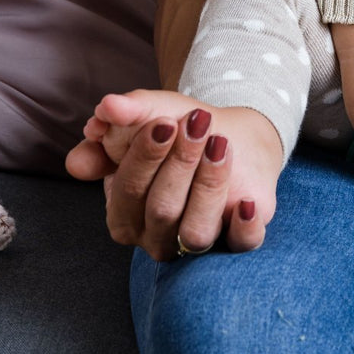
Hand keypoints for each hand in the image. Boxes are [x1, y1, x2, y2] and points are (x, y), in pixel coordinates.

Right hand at [65, 91, 282, 260]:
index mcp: (124, 213)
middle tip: (197, 124)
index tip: (165, 121)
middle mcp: (155, 236)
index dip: (144, 156)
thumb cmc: (178, 130)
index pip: (127, 191)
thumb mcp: (150, 115)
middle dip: (180, 162)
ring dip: (208, 184)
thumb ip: (122, 116)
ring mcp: (195, 242)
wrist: (229, 132)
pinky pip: (241, 244)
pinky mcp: (236, 238)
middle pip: (161, 209)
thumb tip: (106, 108)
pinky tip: (247, 204)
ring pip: (196, 231)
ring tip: (220, 143)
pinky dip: (244, 229)